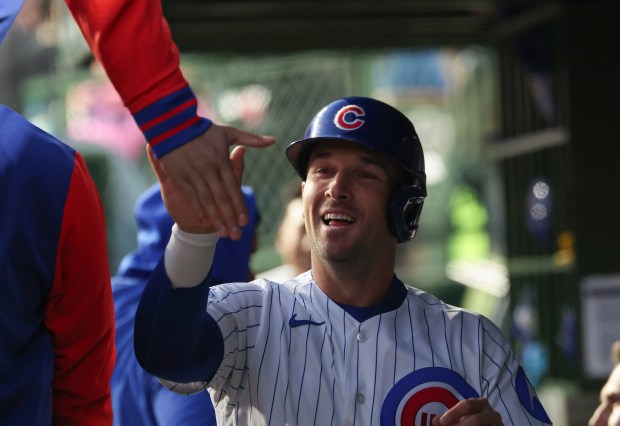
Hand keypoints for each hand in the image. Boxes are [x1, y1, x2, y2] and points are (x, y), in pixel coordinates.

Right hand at [157, 123, 274, 239]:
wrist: (172, 124)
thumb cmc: (202, 129)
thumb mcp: (228, 132)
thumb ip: (250, 140)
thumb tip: (273, 140)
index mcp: (221, 160)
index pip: (233, 188)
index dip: (239, 205)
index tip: (245, 222)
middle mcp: (209, 169)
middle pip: (221, 198)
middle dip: (229, 218)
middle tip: (236, 236)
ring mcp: (193, 174)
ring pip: (207, 201)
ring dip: (215, 218)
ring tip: (222, 234)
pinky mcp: (179, 176)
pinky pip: (191, 196)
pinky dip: (197, 209)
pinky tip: (204, 221)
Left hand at [432, 398, 502, 425]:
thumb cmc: (470, 423)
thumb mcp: (459, 420)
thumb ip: (447, 421)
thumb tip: (435, 421)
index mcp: (480, 404)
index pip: (467, 405)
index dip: (453, 413)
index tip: (442, 422)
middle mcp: (492, 413)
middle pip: (476, 420)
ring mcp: (499, 425)